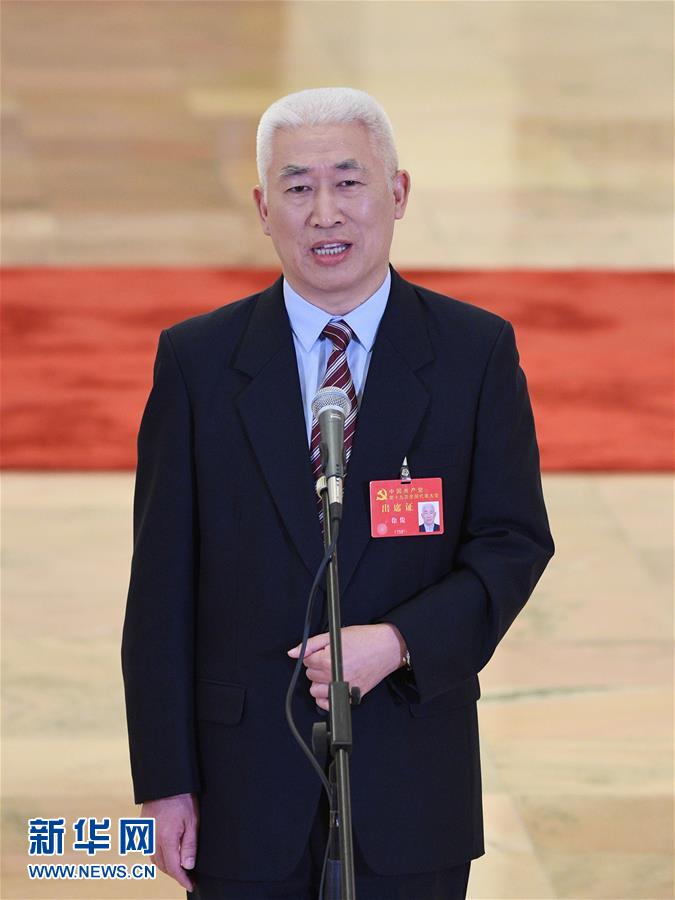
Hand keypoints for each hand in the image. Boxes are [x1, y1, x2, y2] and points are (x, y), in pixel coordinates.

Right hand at [142, 792, 198, 891]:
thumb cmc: (182, 798)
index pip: (174, 867)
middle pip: (162, 865)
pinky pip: (150, 848)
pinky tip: (167, 853)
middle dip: (174, 874)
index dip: (182, 879)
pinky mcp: (144, 827)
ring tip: (178, 867)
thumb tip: (188, 866)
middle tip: (187, 876)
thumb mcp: (192, 821)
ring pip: (154, 858)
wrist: (166, 781)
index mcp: (166, 839)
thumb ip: (189, 845)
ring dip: (166, 866)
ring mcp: (147, 833)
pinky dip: (158, 855)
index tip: (190, 884)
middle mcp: (153, 839)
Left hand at [287, 624, 405, 710]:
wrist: (386, 647)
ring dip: (321, 682)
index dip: (314, 654)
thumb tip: (293, 652)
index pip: (306, 661)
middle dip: (317, 666)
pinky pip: (328, 704)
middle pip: (310, 676)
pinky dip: (327, 698)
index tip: (324, 650)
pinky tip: (333, 686)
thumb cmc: (364, 639)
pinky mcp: (351, 697)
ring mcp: (343, 689)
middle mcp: (334, 678)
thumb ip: (311, 644)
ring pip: (316, 691)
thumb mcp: (334, 635)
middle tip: (331, 658)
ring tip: (333, 672)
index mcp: (327, 661)